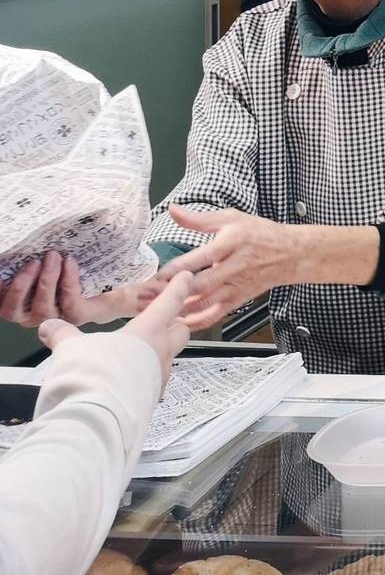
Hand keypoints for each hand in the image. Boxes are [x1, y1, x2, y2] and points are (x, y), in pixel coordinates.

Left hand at [0, 252, 162, 327]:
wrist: (86, 291)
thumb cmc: (113, 289)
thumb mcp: (133, 285)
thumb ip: (152, 285)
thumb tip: (177, 279)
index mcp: (83, 313)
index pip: (70, 308)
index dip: (67, 287)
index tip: (71, 261)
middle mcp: (57, 318)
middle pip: (42, 310)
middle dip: (46, 282)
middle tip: (54, 256)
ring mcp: (35, 314)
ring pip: (21, 310)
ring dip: (27, 283)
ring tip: (37, 260)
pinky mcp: (20, 307)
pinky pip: (5, 305)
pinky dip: (10, 287)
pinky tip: (21, 267)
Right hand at [40, 272, 195, 390]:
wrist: (97, 418)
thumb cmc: (91, 374)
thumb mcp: (71, 349)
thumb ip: (63, 335)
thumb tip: (49, 325)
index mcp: (148, 331)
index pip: (169, 302)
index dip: (178, 288)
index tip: (185, 278)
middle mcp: (160, 353)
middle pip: (180, 332)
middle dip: (174, 325)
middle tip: (162, 323)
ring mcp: (159, 378)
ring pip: (167, 360)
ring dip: (156, 356)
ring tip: (136, 357)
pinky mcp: (151, 401)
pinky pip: (153, 384)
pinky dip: (144, 380)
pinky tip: (128, 384)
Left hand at [160, 207, 305, 329]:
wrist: (290, 254)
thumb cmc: (261, 234)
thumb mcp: (232, 218)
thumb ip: (199, 218)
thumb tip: (173, 211)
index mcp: (230, 244)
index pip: (200, 259)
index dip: (178, 269)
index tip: (158, 275)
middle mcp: (233, 267)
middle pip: (200, 285)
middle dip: (173, 292)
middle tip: (150, 296)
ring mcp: (235, 286)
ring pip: (204, 303)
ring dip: (180, 308)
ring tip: (158, 309)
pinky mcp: (237, 300)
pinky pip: (213, 315)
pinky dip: (195, 321)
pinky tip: (180, 320)